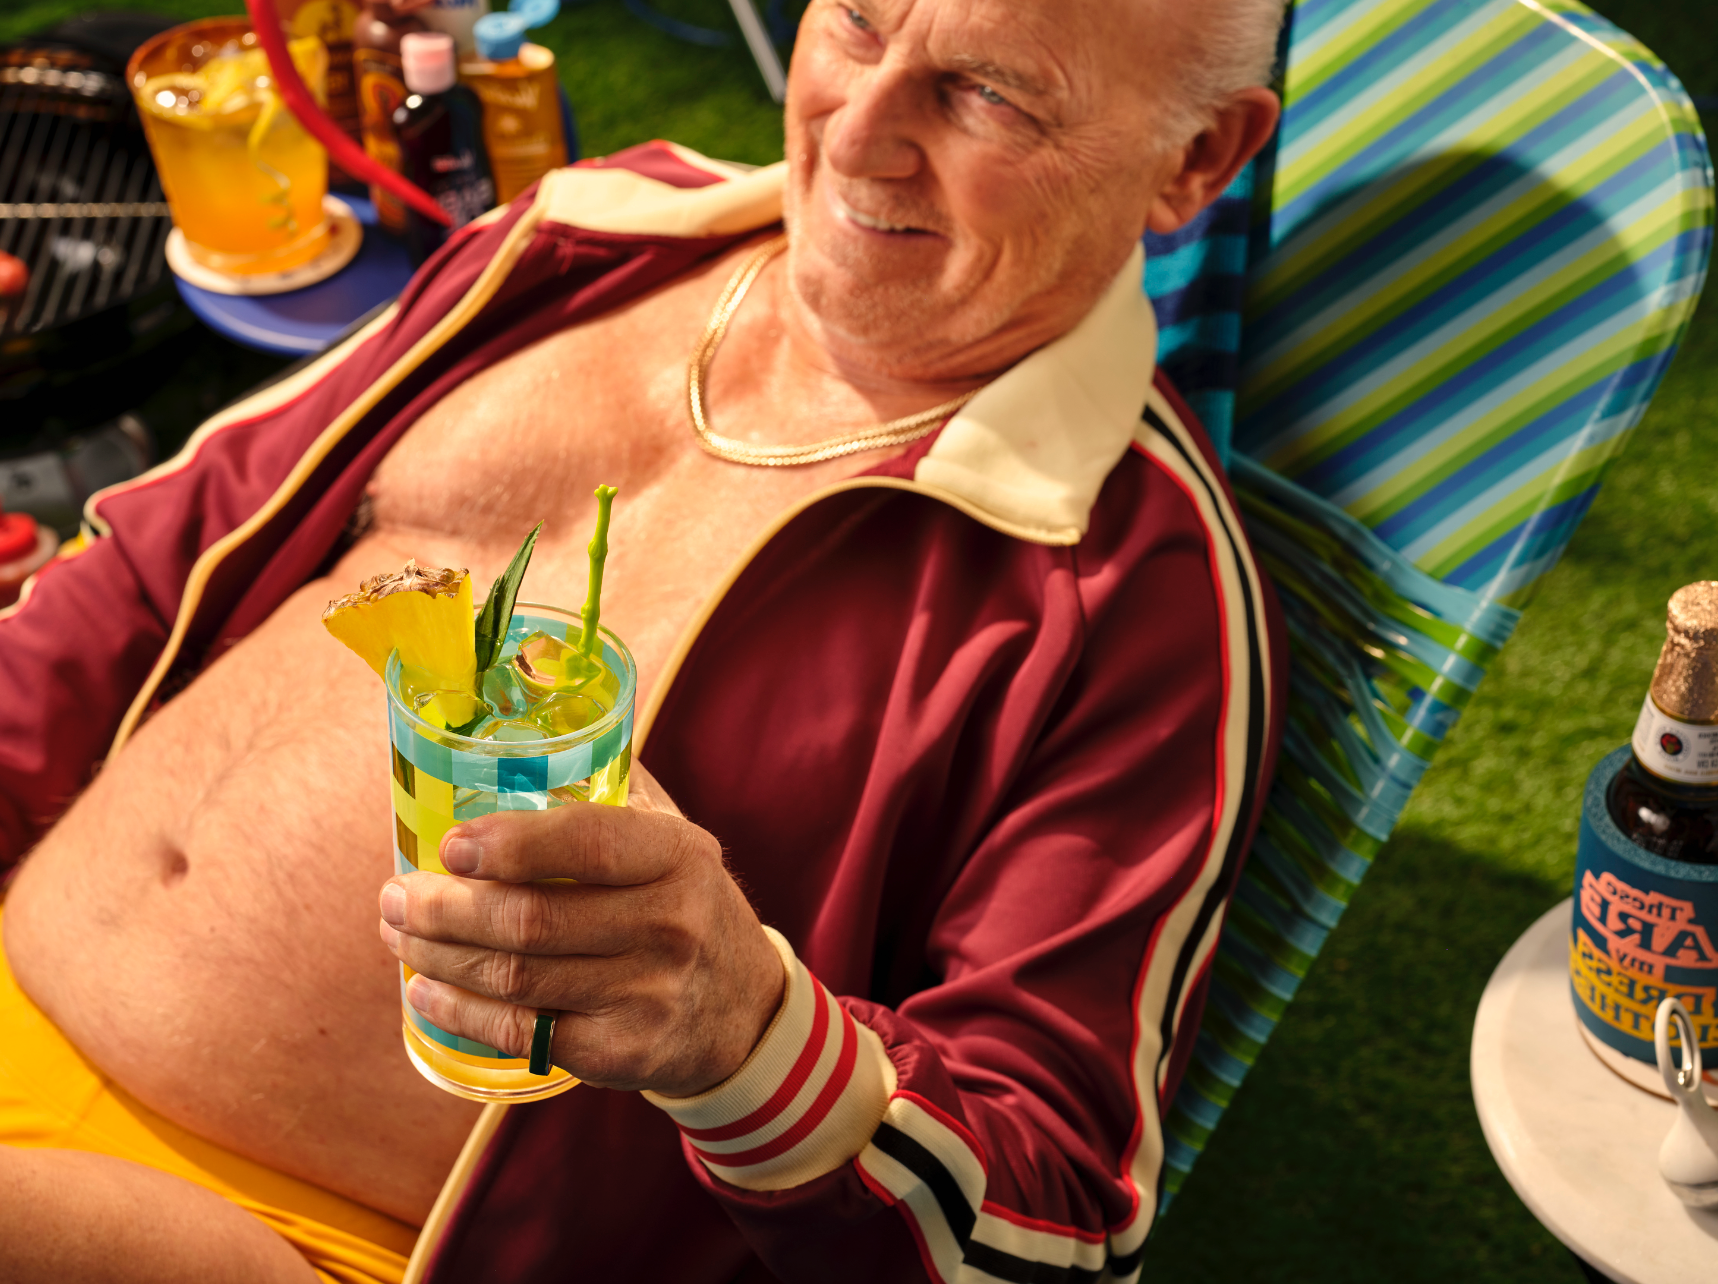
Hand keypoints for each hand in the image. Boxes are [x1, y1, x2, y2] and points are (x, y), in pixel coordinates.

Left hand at [377, 765, 785, 1097]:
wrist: (744, 1011)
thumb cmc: (686, 905)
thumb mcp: (677, 841)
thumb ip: (615, 794)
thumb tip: (523, 736)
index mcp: (678, 855)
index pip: (589, 844)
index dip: (510, 845)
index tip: (449, 846)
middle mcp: (670, 924)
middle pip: (531, 919)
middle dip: (443, 907)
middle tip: (394, 894)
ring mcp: (647, 994)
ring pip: (515, 976)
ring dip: (438, 955)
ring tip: (397, 933)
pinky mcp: (622, 1053)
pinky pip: (521, 1034)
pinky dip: (459, 1012)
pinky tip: (425, 990)